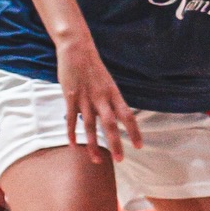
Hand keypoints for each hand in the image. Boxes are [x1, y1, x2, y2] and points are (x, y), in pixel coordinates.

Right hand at [56, 34, 141, 162]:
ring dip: (93, 144)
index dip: (134, 131)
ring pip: (90, 125)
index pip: (128, 115)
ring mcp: (85, 97)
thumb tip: (115, 116)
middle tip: (120, 160)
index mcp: (114, 93)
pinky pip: (71, 119)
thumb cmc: (92, 67)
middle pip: (111, 124)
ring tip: (97, 160)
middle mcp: (102, 97)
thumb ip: (110, 100)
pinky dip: (72, 133)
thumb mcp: (107, 82)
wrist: (77, 50)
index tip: (139, 146)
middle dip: (116, 143)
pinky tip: (74, 145)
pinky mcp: (70, 97)